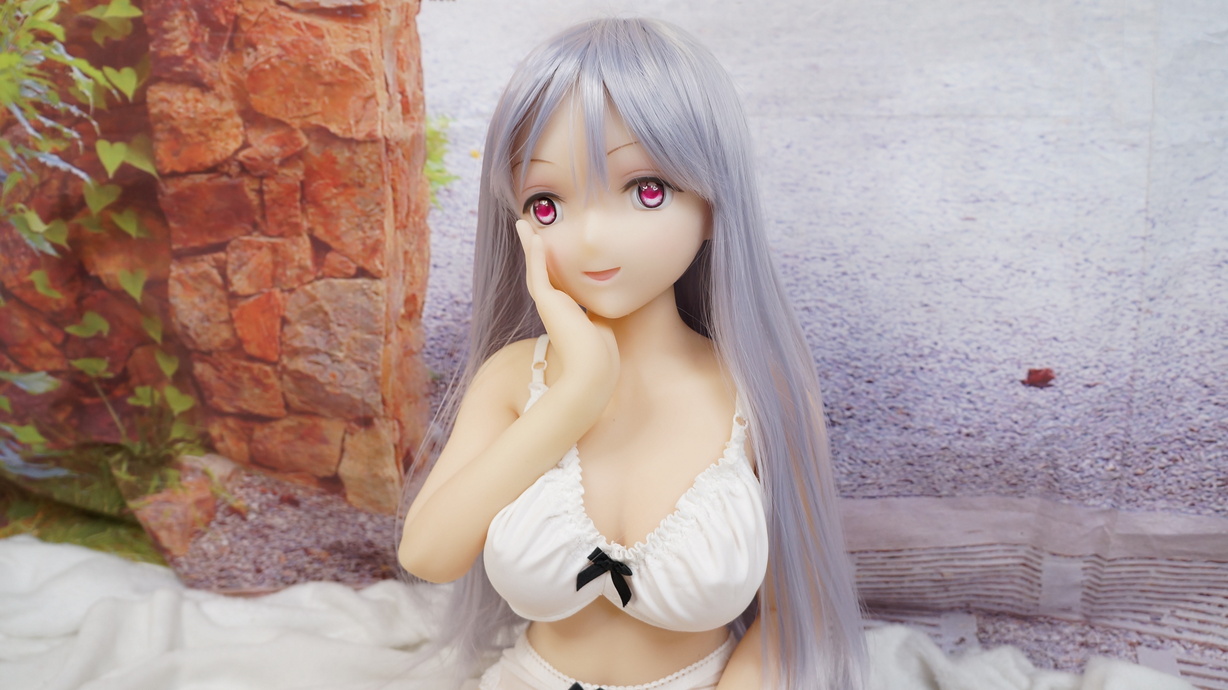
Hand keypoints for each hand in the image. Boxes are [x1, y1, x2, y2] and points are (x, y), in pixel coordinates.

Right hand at [515, 220, 618, 396]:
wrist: (594, 369)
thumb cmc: (601, 355)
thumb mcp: (601, 326)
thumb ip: (596, 315)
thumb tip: (599, 312)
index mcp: (566, 312)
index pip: (556, 282)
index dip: (550, 264)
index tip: (548, 248)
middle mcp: (554, 306)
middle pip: (540, 271)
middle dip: (534, 249)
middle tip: (526, 229)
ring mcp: (549, 304)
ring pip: (535, 268)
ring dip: (529, 245)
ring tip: (522, 225)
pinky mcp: (548, 302)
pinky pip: (539, 273)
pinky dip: (536, 255)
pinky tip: (536, 237)